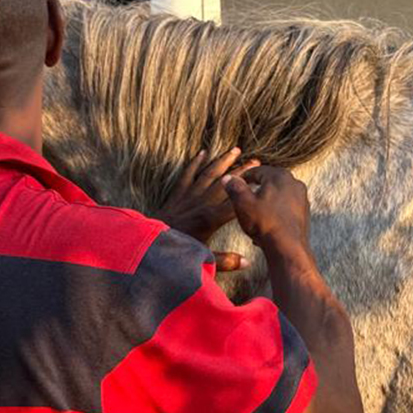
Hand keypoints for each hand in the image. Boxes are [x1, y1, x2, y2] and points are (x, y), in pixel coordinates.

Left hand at [154, 148, 254, 271]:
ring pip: (208, 174)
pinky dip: (194, 163)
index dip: (249, 192)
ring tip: (236, 149)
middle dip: (242, 171)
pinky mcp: (176, 194)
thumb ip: (224, 261)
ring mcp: (188, 196)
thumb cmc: (176, 253)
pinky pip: (187, 175)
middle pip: (225, 183)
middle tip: (256, 161)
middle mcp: (201, 203)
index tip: (263, 184)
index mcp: (210, 219)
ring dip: (222, 161)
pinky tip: (202, 152)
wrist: (148, 244)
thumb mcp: (202, 259)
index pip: (235, 202)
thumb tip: (246, 263)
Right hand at [221, 165, 311, 254]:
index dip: (244, 178)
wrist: (287, 248)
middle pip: (270, 183)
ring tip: (255, 214)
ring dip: (266, 202)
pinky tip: (266, 224)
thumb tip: (227, 178)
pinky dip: (275, 212)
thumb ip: (234, 188)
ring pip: (278, 196)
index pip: (257, 171)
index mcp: (279, 176)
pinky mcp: (304, 213)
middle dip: (256, 190)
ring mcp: (302, 198)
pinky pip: (285, 208)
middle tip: (244, 199)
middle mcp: (294, 183)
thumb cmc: (265, 223)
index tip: (236, 185)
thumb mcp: (243, 203)